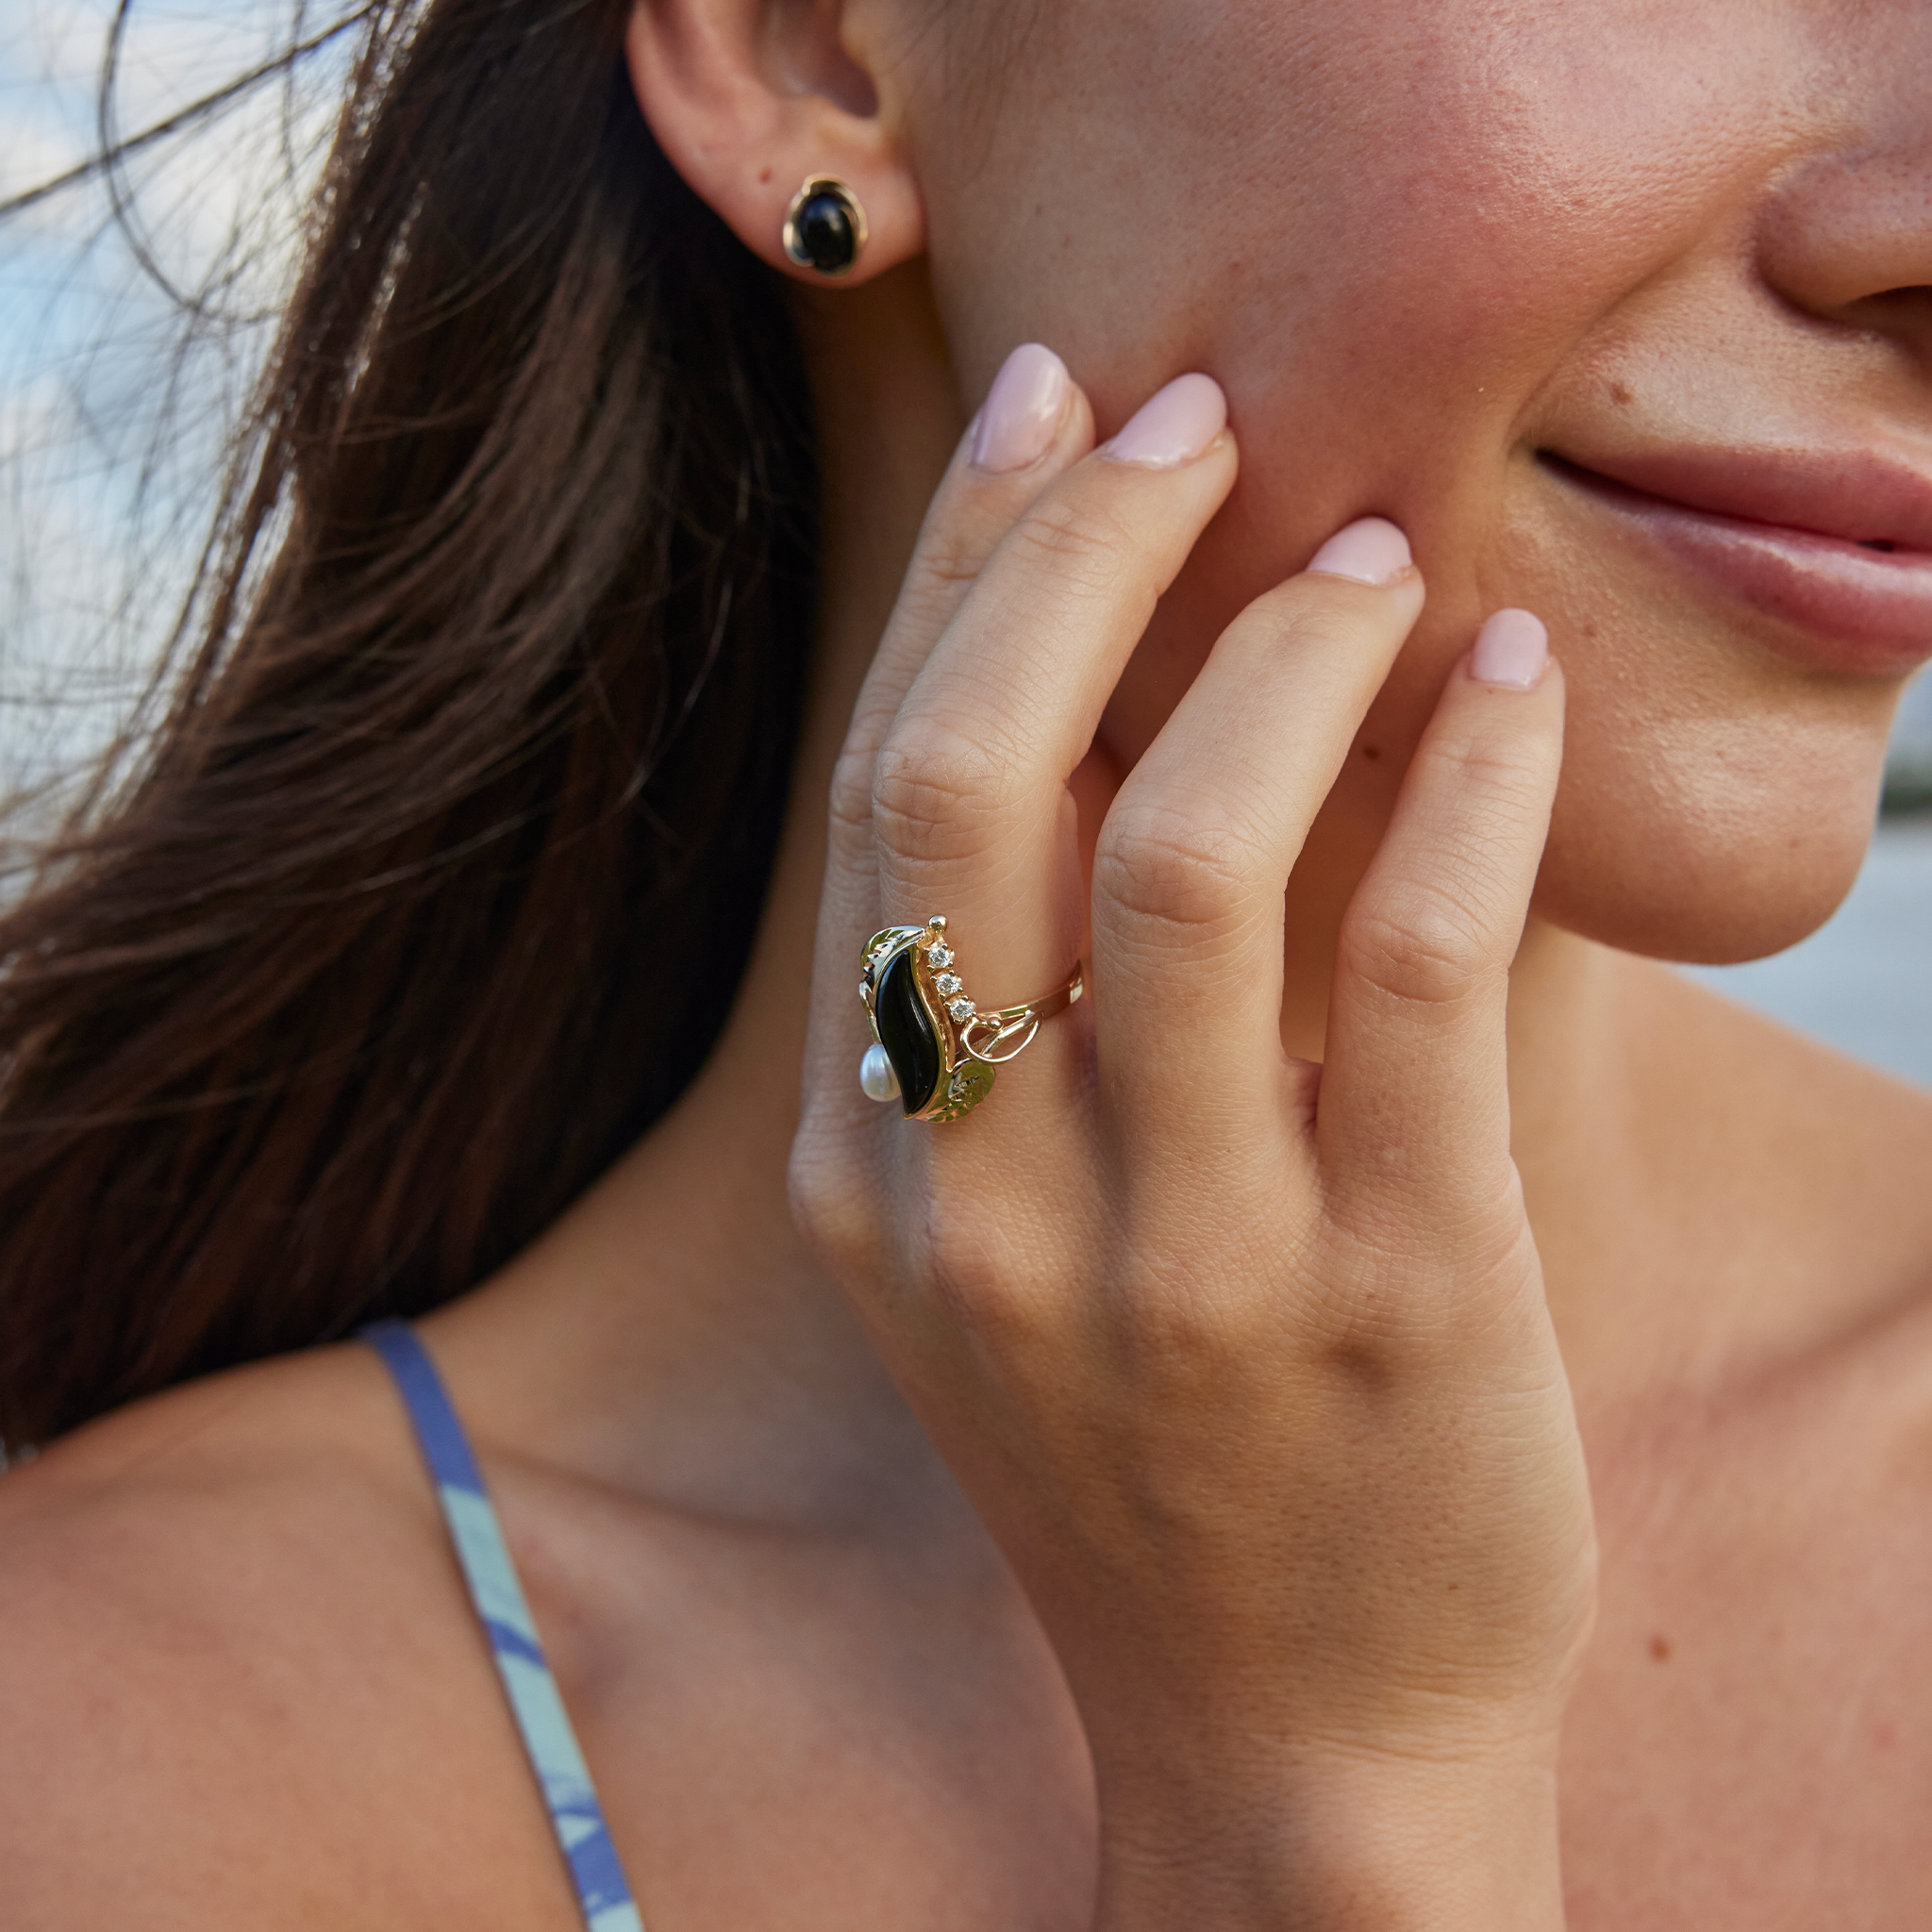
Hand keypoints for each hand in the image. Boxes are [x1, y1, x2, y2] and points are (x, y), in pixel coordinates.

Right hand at [791, 346, 1594, 1928]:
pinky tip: (1507, 679)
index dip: (960, 577)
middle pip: (975, 789)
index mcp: (867, 1175)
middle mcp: (981, 1210)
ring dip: (1282, 652)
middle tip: (1196, 415)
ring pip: (1192, 861)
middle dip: (1080, 552)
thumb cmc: (1144, 1455)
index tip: (1048, 415)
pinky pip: (1415, 970)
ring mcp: (1179, 1266)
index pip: (884, 801)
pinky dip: (1469, 781)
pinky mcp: (1388, 1301)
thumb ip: (1007, 1013)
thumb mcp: (1000, 1247)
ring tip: (1364, 550)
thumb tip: (1102, 695)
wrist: (1282, 1734)